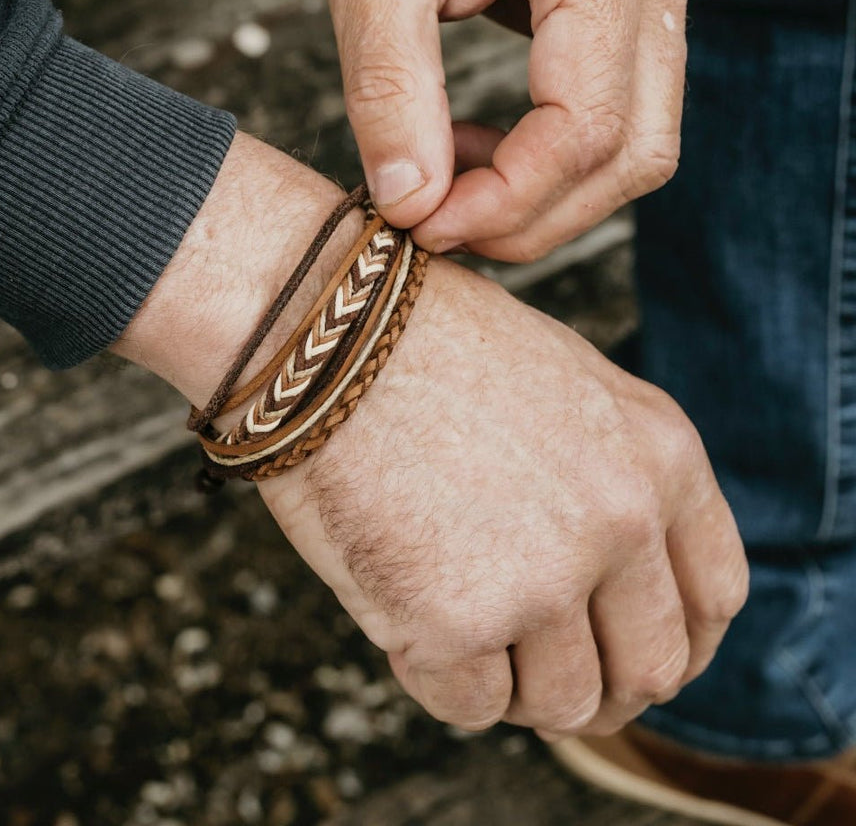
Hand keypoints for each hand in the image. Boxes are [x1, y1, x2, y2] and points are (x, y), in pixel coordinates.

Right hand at [259, 258, 747, 734]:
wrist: (319, 329)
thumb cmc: (421, 343)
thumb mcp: (562, 380)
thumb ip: (613, 474)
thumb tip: (610, 575)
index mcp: (659, 456)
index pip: (712, 596)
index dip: (676, 644)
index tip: (627, 658)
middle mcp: (620, 521)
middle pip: (648, 669)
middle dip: (595, 686)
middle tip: (534, 673)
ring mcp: (543, 576)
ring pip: (559, 702)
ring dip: (509, 682)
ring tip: (448, 615)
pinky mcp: (456, 619)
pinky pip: (470, 703)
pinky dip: (437, 674)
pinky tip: (399, 609)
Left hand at [308, 0, 694, 260]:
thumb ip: (388, 90)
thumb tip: (410, 203)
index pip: (588, 123)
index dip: (510, 199)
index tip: (424, 223)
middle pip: (635, 151)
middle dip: (534, 215)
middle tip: (436, 224)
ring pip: (636, 146)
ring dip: (545, 196)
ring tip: (449, 184)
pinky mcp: (630, 8)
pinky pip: (617, 116)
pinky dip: (551, 161)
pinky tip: (477, 150)